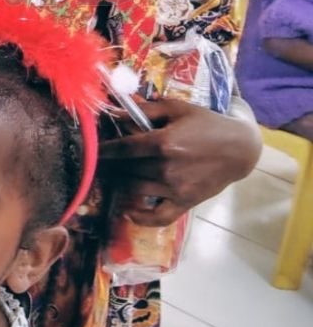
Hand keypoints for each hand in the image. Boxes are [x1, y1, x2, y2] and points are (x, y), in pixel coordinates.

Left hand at [99, 98, 260, 226]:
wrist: (239, 148)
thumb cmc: (206, 124)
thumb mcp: (177, 108)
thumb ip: (147, 109)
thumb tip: (117, 108)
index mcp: (162, 143)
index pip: (121, 149)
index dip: (102, 150)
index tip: (87, 150)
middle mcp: (166, 168)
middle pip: (125, 168)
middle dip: (109, 165)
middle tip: (98, 162)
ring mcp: (175, 188)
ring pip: (134, 188)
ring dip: (120, 182)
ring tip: (110, 176)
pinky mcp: (185, 202)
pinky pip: (158, 217)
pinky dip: (140, 218)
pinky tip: (128, 212)